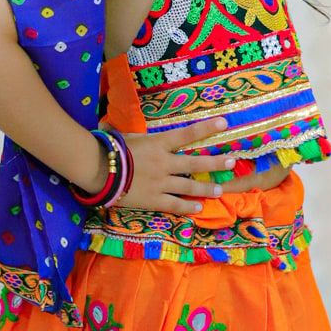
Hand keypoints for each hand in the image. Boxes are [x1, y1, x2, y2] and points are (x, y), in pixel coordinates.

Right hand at [100, 116, 233, 213]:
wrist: (98, 171)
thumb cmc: (110, 150)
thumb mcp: (128, 137)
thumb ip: (139, 136)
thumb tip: (131, 129)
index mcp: (158, 144)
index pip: (187, 134)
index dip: (207, 128)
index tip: (224, 122)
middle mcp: (164, 163)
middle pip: (195, 162)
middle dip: (215, 162)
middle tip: (232, 162)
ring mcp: (161, 183)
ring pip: (189, 186)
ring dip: (206, 188)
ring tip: (220, 189)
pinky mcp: (154, 200)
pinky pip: (174, 205)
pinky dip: (188, 207)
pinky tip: (198, 207)